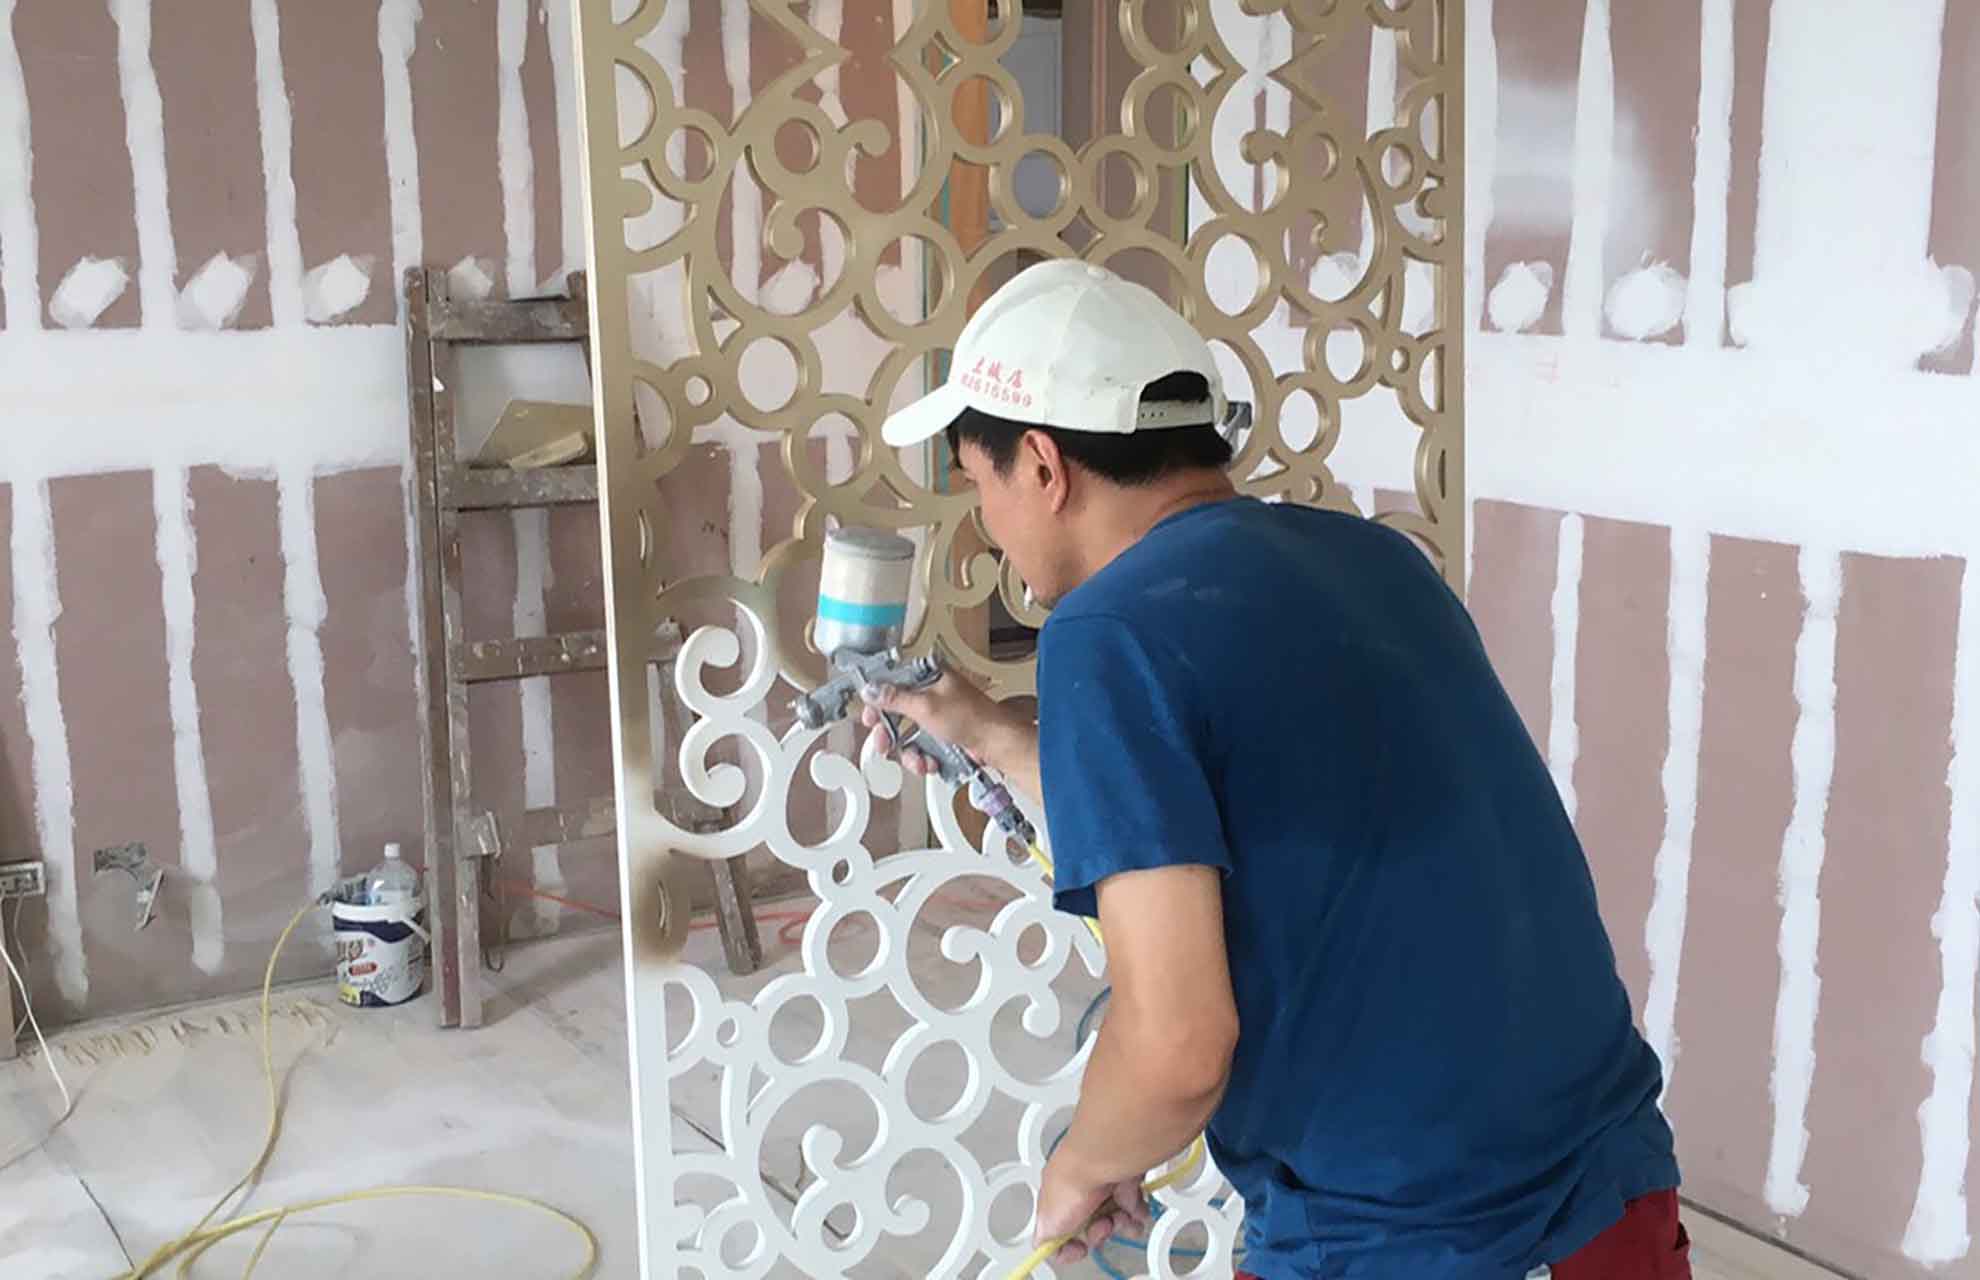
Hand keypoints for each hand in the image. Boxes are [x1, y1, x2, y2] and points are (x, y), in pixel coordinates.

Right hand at [857, 669, 1007, 774]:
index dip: (877, 699)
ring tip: (917, 759)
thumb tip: (871, 690)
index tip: (869, 714)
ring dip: (909, 751)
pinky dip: (923, 757)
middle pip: (897, 712)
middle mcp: (933, 693)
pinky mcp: (943, 734)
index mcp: (929, 676)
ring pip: (908, 733)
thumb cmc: (972, 717)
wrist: (996, 743)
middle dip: (890, 732)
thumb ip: (895, 699)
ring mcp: (938, 715)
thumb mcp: (926, 706)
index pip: (893, 682)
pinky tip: (929, 762)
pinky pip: (922, 746)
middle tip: (883, 742)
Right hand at [1033, 1153, 1147, 1266]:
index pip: (1062, 1227)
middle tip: (1105, 1226)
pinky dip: (1137, 1210)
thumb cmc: (1073, 1182)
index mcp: (1057, 1197)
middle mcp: (1080, 1188)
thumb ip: (1043, 1238)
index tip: (1081, 1248)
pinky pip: (1134, 1204)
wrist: (1102, 1157)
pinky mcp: (1125, 1179)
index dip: (1072, 1243)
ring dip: (1122, 1224)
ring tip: (1123, 1218)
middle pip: (1093, 1224)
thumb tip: (1043, 1247)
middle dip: (1101, 1232)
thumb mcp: (1047, 1222)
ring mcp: (1103, 1184)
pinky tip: (1135, 1209)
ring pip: (1115, 1217)